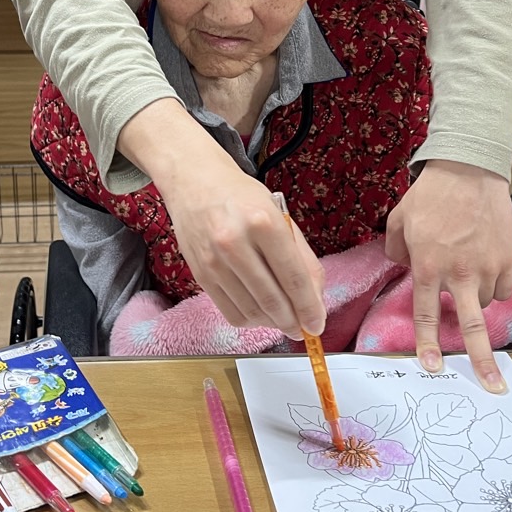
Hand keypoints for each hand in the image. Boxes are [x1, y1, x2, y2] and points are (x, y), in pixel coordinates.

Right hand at [120, 101, 325, 336]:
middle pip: (272, 300)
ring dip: (272, 322)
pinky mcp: (200, 274)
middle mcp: (235, 242)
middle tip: (302, 329)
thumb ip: (300, 256)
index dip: (309, 307)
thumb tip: (314, 298)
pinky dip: (250, 319)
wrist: (194, 182)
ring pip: (251, 310)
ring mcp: (214, 261)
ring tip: (282, 318)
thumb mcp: (279, 215)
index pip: (293, 277)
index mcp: (263, 222)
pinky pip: (230, 311)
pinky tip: (259, 313)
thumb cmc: (241, 197)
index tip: (317, 324)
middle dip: (292, 322)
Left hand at [386, 160, 511, 393]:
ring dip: (478, 303)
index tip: (432, 367)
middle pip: (472, 327)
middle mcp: (459, 273)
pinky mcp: (507, 257)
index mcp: (428, 266)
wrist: (469, 169)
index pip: (425, 314)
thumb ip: (396, 250)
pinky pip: (502, 286)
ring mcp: (487, 266)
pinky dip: (494, 285)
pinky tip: (485, 268)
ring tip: (469, 279)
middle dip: (482, 360)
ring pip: (487, 304)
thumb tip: (403, 267)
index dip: (428, 344)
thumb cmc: (430, 194)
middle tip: (492, 386)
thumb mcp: (398, 220)